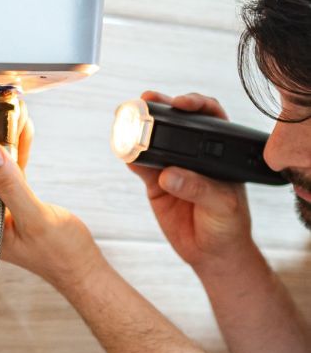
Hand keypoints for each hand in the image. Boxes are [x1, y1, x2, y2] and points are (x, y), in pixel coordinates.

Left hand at [0, 104, 104, 290]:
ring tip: (14, 112)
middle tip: (3, 108)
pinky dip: (18, 152)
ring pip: (1, 167)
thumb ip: (12, 187)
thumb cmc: (62, 254)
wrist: (82, 269)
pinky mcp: (10, 206)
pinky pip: (12, 173)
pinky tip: (21, 130)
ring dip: (9, 139)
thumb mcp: (36, 218)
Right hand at [128, 91, 255, 272]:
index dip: (196, 104)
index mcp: (219, 152)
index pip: (210, 118)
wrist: (211, 252)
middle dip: (160, 107)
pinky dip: (130, 157)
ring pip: (153, 141)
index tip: (181, 104)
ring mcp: (173, 167)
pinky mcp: (155, 183)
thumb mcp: (222, 205)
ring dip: (139, 129)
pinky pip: (140, 166)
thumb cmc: (228, 225)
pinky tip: (124, 152)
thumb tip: (169, 174)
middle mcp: (195, 155)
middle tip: (147, 100)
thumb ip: (198, 188)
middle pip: (176, 122)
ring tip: (126, 119)